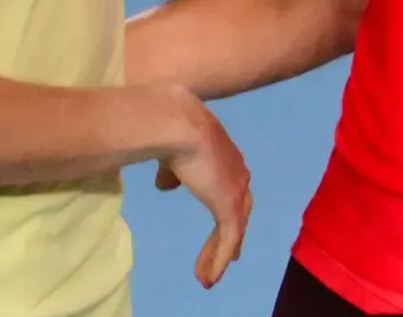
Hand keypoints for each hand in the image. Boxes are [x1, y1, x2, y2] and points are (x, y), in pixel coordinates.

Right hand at [155, 94, 252, 288]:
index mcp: (226, 158)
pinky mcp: (230, 207)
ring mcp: (237, 191)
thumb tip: (164, 186)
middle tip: (230, 256)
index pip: (230, 189)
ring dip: (219, 254)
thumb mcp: (171, 155)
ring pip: (233, 231)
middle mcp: (237, 174)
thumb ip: (171, 173)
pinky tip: (209, 276)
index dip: (227, 209)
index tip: (224, 227)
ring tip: (207, 276)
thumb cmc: (173, 132)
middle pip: (238, 212)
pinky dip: (219, 259)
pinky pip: (228, 240)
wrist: (180, 126)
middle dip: (231, 235)